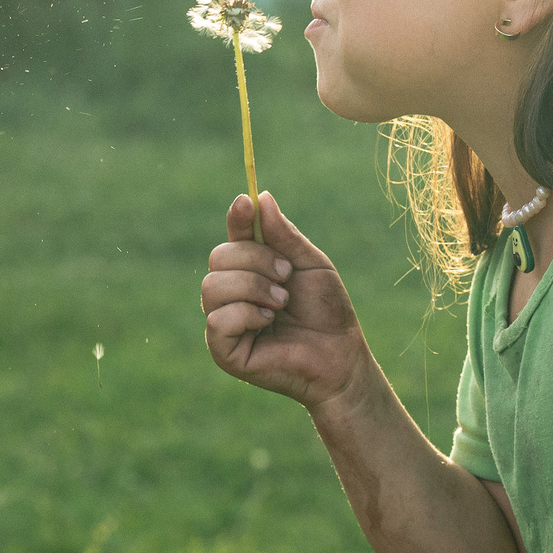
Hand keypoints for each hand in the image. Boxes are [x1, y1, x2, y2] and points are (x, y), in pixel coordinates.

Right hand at [202, 193, 368, 411]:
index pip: (234, 236)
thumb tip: (260, 198)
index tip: (246, 203)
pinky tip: (268, 323)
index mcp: (251, 269)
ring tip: (281, 303)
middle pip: (218, 257)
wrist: (340, 354)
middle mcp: (232, 292)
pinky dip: (246, 314)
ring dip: (253, 288)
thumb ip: (284, 235)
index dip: (236, 217)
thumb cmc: (327, 312)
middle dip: (256, 261)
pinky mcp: (223, 349)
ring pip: (212, 285)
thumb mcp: (310, 264)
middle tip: (287, 278)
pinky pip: (217, 319)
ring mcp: (224, 320)